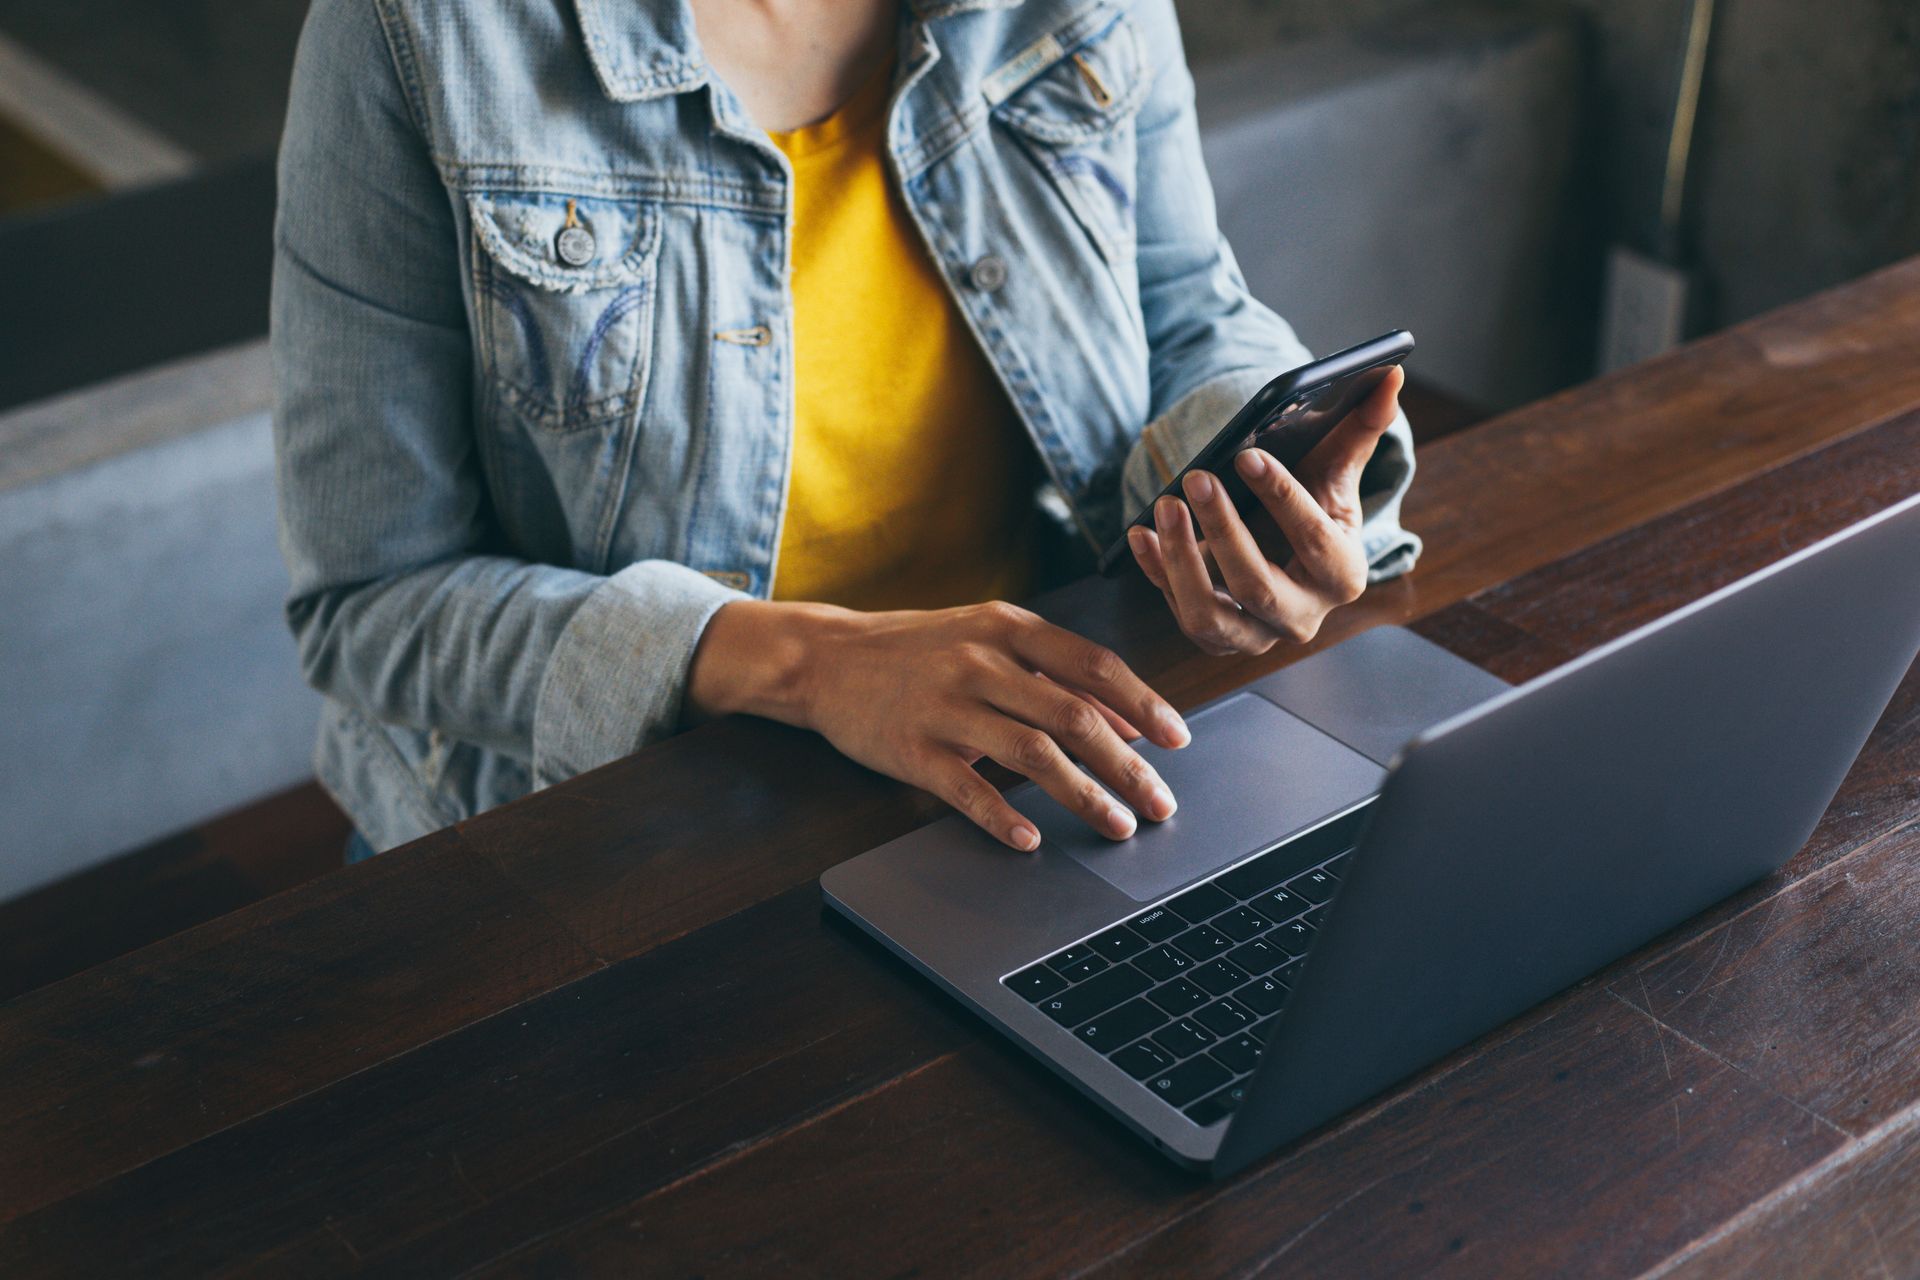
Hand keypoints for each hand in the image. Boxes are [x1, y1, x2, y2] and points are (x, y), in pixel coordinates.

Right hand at [686, 599, 1190, 849]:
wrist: (824, 657)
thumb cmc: (919, 649)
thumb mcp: (989, 640)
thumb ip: (1057, 674)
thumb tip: (1129, 721)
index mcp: (1007, 628)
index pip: (1093, 665)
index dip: (1143, 705)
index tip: (1176, 742)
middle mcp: (980, 662)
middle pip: (1073, 718)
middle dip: (1127, 767)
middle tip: (1158, 803)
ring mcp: (944, 704)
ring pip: (1031, 755)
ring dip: (1082, 796)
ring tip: (1115, 826)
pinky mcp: (910, 748)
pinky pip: (966, 788)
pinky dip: (1001, 817)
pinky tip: (1029, 840)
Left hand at [1128, 365, 1403, 654]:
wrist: (1283, 550)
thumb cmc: (1313, 502)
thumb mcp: (1336, 469)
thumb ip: (1363, 427)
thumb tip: (1391, 374)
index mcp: (1343, 576)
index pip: (1313, 540)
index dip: (1280, 497)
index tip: (1247, 456)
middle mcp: (1301, 617)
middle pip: (1257, 585)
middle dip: (1223, 531)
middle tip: (1197, 477)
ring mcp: (1255, 636)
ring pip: (1210, 616)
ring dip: (1181, 560)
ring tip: (1163, 504)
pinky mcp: (1215, 636)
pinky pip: (1178, 611)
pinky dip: (1156, 572)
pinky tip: (1139, 534)